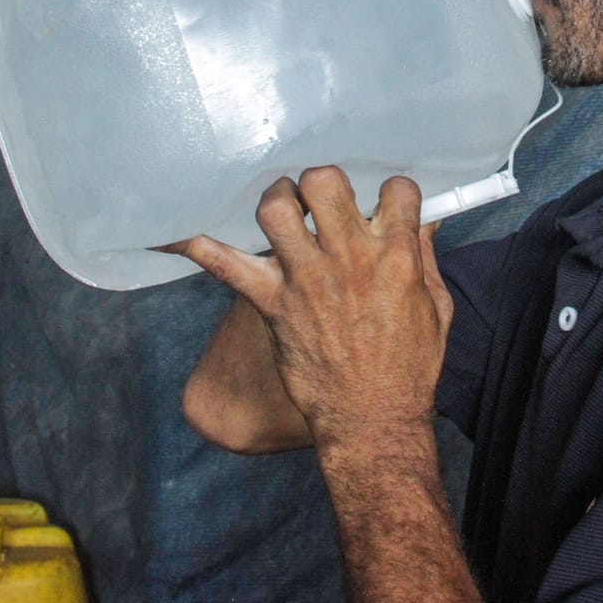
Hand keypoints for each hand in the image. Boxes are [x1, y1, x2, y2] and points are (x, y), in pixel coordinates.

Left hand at [165, 168, 451, 447]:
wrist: (371, 420)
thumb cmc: (409, 367)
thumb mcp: (436, 307)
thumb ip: (426, 257)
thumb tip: (423, 221)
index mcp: (396, 256)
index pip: (395, 190)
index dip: (390, 193)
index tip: (383, 206)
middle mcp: (349, 258)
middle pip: (325, 182)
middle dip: (322, 182)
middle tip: (321, 202)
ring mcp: (306, 279)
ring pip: (277, 209)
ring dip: (276, 199)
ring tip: (281, 209)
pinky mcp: (272, 303)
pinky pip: (223, 264)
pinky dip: (194, 244)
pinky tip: (167, 231)